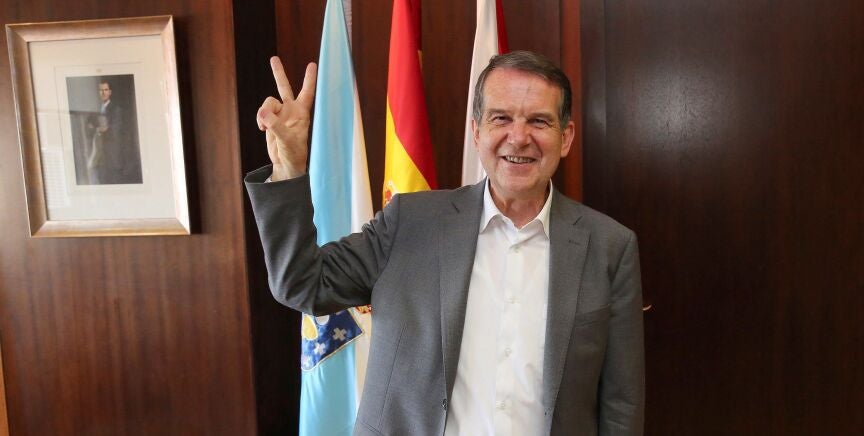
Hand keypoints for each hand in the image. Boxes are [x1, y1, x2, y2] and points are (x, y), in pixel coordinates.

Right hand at [256, 56, 317, 180]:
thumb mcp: (286, 140)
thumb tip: (262, 113)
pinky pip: (261, 113)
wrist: (286, 163)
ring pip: (268, 102)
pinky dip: (260, 119)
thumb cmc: (294, 153)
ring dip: (264, 111)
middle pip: (284, 87)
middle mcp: (291, 110)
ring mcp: (280, 114)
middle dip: (278, 73)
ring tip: (263, 126)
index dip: (309, 79)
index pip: (307, 92)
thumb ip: (275, 126)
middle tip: (273, 59)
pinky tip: (262, 128)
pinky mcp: (270, 120)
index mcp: (302, 113)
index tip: (313, 64)